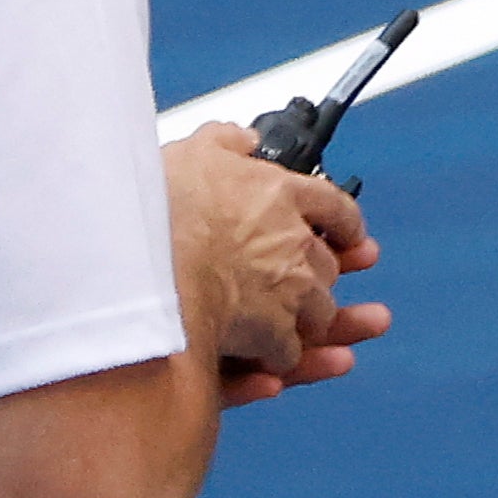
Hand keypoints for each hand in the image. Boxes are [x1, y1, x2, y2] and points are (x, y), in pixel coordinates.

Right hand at [160, 124, 389, 407]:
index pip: (334, 205)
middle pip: (327, 265)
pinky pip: (287, 351)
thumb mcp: (190, 154)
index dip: (345, 223)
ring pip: (319, 311)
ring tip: (285, 327)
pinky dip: (279, 358)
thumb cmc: (162, 209)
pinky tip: (262, 360)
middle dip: (318, 277)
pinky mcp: (271, 332)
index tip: (351, 235)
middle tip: (303, 284)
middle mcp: (294, 240)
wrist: (146, 265)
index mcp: (280, 193)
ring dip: (306, 320)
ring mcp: (288, 288)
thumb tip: (242, 138)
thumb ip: (223, 142)